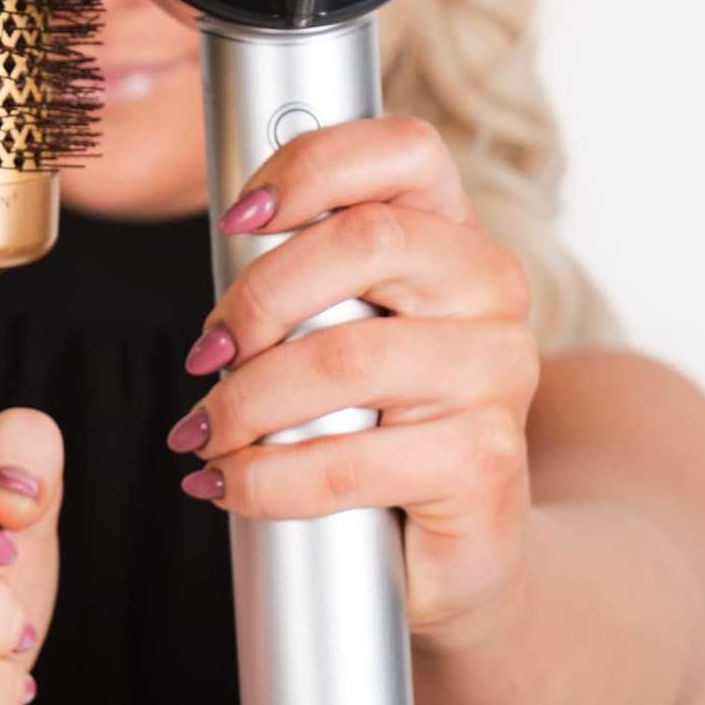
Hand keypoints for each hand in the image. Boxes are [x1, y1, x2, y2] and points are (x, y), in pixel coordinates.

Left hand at [166, 116, 540, 651]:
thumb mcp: (345, 334)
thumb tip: (227, 235)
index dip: (312, 165)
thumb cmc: (378, 430)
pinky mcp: (488, 463)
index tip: (237, 217)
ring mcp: (500, 375)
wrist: (456, 553)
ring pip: (346, 358)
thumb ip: (304, 277)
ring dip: (245, 402)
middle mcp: (492, 290)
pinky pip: (350, 462)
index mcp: (454, 237)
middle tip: (204, 356)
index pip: (405, 151)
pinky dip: (265, 479)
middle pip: (366, 241)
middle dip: (257, 298)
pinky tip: (230, 486)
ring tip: (205, 434)